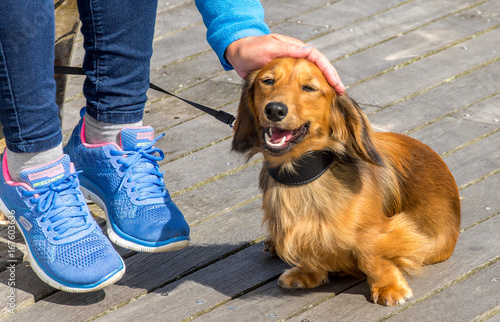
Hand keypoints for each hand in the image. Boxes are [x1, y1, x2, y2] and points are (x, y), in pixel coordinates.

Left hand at [225, 33, 344, 94]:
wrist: (237, 55)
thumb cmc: (251, 49)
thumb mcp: (269, 47)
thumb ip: (287, 49)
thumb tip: (308, 51)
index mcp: (295, 49)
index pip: (317, 59)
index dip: (328, 71)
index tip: (336, 84)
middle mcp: (296, 58)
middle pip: (319, 68)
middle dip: (331, 80)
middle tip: (340, 92)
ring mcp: (291, 68)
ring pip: (311, 77)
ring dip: (322, 86)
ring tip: (333, 97)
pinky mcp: (284, 78)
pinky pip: (301, 84)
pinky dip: (310, 92)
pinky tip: (314, 100)